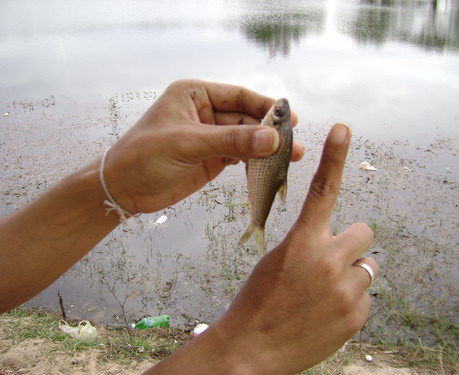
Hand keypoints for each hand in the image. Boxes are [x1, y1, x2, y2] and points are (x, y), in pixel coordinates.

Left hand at [103, 79, 303, 213]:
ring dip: (266, 149)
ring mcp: (211, 137)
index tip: (288, 118)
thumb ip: (231, 141)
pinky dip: (255, 163)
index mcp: (195, 95)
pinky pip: (240, 157)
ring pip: (246, 139)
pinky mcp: (213, 159)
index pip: (238, 96)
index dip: (265, 106)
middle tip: (294, 145)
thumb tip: (272, 140)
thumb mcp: (188, 144)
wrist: (122, 190)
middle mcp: (206, 112)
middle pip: (247, 118)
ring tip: (290, 159)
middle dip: (269, 132)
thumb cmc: (144, 156)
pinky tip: (270, 169)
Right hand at [147, 124, 378, 373]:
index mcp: (302, 242)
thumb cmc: (257, 301)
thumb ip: (309, 247)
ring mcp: (346, 289)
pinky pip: (366, 298)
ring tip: (324, 295)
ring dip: (351, 276)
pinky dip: (351, 303)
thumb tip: (338, 245)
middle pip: (364, 232)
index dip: (334, 155)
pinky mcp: (356, 316)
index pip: (322, 189)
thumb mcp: (277, 262)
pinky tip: (326, 314)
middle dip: (351, 244)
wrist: (252, 349)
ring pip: (368, 268)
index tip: (342, 128)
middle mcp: (329, 260)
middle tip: (331, 262)